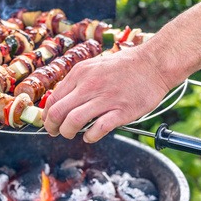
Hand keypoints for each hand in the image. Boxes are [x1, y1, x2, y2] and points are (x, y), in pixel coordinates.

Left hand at [42, 47, 170, 142]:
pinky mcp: (121, 111)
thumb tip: (62, 100)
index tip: (49, 122)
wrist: (153, 63)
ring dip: (67, 132)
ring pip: (73, 121)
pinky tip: (90, 136)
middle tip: (55, 132)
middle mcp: (89, 85)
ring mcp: (105, 98)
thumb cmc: (125, 66)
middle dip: (52, 127)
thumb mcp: (94, 66)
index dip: (47, 114)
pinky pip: (98, 129)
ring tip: (71, 134)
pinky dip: (90, 137)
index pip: (53, 98)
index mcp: (80, 73)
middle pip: (58, 112)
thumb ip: (78, 82)